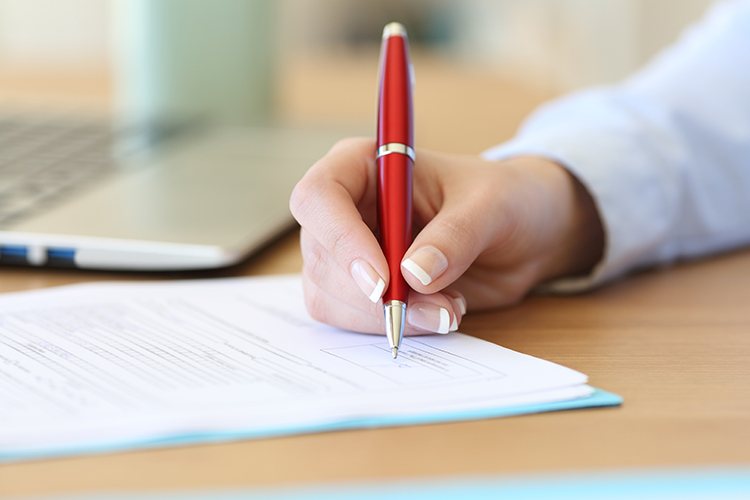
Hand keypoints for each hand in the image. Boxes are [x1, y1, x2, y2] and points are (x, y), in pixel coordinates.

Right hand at [290, 137, 602, 334]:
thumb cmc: (503, 199)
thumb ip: (455, 236)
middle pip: (322, 257)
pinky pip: (352, 320)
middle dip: (376, 295)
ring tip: (448, 309)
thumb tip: (414, 274)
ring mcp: (347, 252)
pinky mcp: (359, 290)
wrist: (521, 235)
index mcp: (364, 166)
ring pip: (330, 296)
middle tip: (437, 307)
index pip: (319, 196)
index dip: (341, 240)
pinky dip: (395, 326)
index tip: (383, 282)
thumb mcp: (492, 206)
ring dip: (387, 317)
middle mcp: (346, 208)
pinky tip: (436, 314)